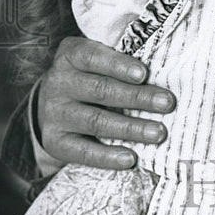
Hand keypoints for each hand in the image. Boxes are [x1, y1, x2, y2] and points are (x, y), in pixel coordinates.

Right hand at [36, 36, 175, 168]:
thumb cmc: (87, 78)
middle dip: (137, 97)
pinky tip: (130, 158)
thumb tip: (163, 76)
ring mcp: (55, 113)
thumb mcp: (96, 62)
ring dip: (130, 128)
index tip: (144, 74)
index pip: (93, 57)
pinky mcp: (55, 142)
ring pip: (95, 121)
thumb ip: (121, 64)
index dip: (119, 65)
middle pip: (101, 89)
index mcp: (71, 55)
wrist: (48, 108)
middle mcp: (59, 82)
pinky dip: (108, 156)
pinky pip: (83, 151)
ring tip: (158, 133)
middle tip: (167, 104)